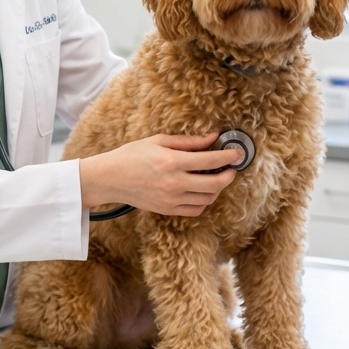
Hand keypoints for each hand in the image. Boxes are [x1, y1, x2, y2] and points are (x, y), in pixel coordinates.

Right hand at [78, 133, 241, 216]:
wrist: (111, 178)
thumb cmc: (132, 155)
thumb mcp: (159, 141)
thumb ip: (188, 141)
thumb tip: (213, 138)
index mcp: (172, 162)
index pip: (210, 160)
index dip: (228, 156)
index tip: (238, 153)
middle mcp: (175, 183)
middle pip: (215, 184)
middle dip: (229, 175)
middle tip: (232, 168)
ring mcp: (172, 199)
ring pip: (208, 199)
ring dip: (217, 189)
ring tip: (217, 178)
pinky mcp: (168, 210)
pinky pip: (195, 210)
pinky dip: (204, 201)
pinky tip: (202, 191)